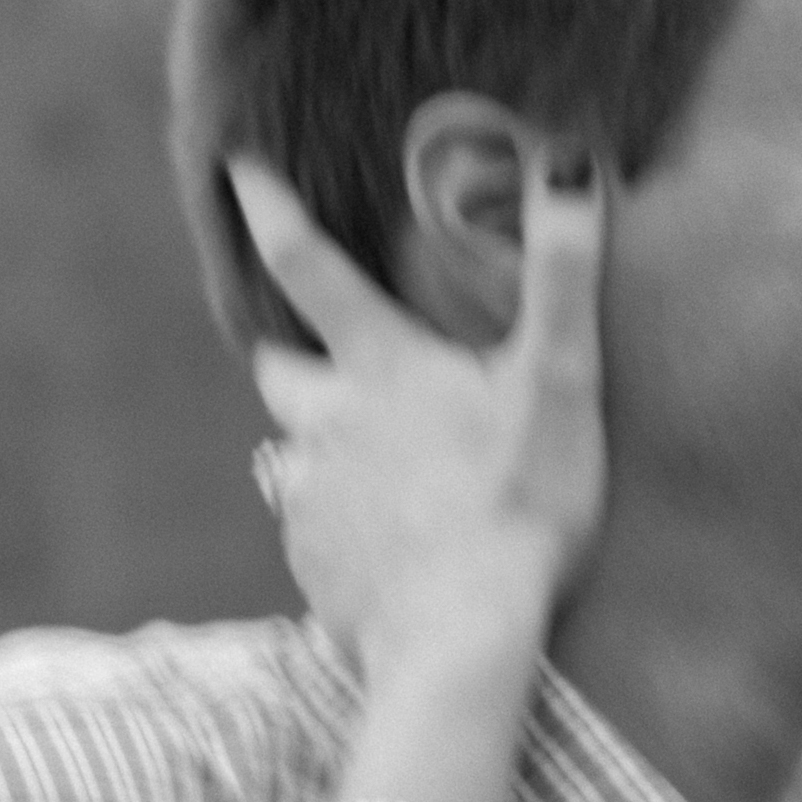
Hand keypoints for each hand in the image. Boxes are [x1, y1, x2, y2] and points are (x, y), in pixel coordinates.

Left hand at [231, 149, 608, 662]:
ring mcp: (308, 497)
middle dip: (295, 356)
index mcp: (379, 366)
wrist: (461, 640)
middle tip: (332, 362)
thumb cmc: (518, 505)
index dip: (270, 210)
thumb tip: (564, 161)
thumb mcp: (559, 382)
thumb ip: (561, 272)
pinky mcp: (310, 564)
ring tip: (380, 470)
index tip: (237, 170)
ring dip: (321, 449)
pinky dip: (337, 525)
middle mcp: (325, 422)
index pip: (306, 265)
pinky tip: (383, 544)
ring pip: (292, 453)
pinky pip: (311, 529)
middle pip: (279, 369)